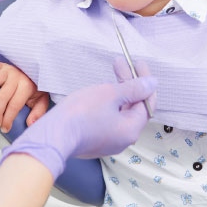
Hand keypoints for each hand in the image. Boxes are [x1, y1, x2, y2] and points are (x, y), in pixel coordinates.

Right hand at [0, 58, 156, 179]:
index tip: (138, 63)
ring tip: (109, 75)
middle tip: (120, 63)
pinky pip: (107, 120)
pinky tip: (99, 94)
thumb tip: (152, 83)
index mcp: (131, 129)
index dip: (144, 81)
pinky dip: (107, 105)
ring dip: (117, 93)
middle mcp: (123, 139)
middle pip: (132, 108)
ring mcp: (108, 142)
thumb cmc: (82, 113)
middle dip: (128, 84)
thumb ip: (134, 88)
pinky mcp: (94, 142)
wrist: (53, 136)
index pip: (147, 103)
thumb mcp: (110, 93)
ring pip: (119, 113)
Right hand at [0, 59, 49, 132]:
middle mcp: (16, 76)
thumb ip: (38, 113)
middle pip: (4, 95)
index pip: (15, 104)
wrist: (33, 71)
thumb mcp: (40, 101)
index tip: (5, 128)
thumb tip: (30, 124)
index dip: (9, 118)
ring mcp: (6, 70)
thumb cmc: (33, 87)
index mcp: (26, 86)